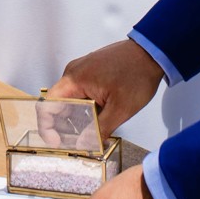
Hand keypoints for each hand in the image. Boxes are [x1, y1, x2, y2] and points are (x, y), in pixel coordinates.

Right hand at [46, 39, 163, 139]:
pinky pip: (79, 94)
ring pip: (69, 101)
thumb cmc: (137, 74)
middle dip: (63, 127)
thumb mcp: (120, 109)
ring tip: (90, 134)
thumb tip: (84, 146)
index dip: (47, 127)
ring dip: (76, 119)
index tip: (57, 143)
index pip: (47, 106)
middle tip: (77, 144)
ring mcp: (81, 72)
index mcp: (74, 79)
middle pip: (57, 105)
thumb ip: (99, 129)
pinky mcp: (90, 73)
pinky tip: (97, 120)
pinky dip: (84, 110)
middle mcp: (73, 73)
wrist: (152, 53)